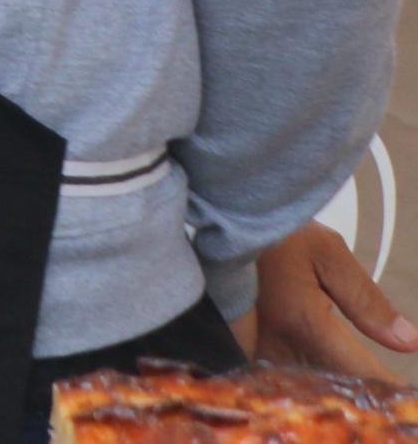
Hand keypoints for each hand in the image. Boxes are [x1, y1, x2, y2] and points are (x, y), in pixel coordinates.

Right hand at [244, 223, 417, 376]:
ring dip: (336, 383)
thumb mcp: (328, 253)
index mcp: (305, 324)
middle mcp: (279, 346)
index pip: (362, 371)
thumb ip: (366, 301)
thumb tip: (407, 341)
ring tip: (357, 377)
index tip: (406, 392)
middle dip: (363, 387)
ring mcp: (260, 351)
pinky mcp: (249, 349)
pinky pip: (289, 375)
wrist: (219, 225)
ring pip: (312, 384)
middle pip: (335, 385)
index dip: (389, 386)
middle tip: (384, 385)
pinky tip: (326, 369)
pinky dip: (313, 376)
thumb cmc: (275, 232)